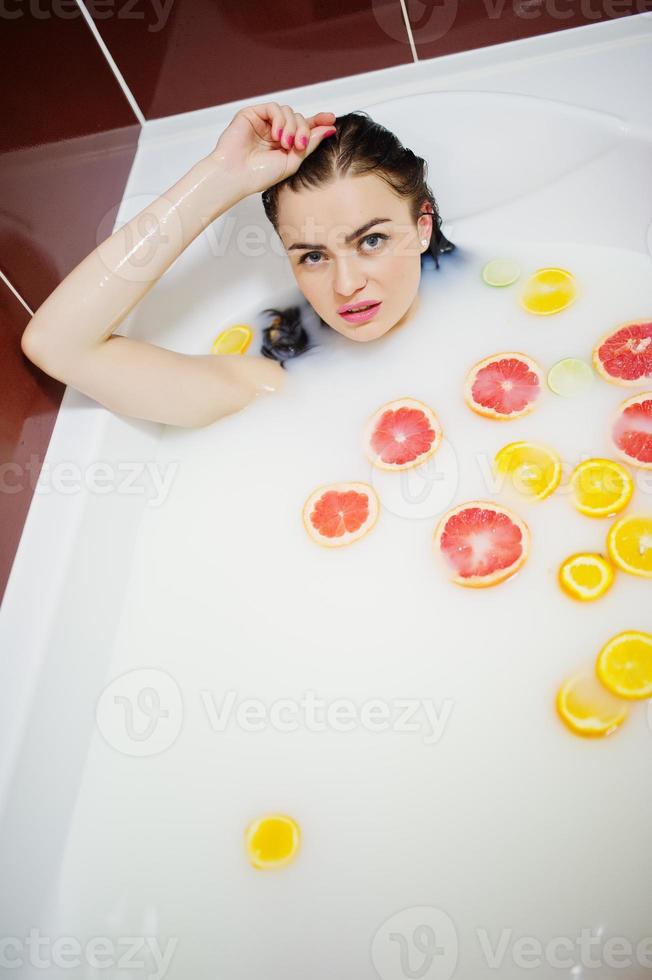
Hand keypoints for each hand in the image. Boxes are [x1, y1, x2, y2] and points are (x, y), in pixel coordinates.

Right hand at [208, 102, 336, 197]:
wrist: (236, 175)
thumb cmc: (259, 175)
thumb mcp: (292, 162)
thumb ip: (309, 145)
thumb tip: (328, 129)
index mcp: (284, 144)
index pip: (304, 128)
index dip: (318, 122)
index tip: (331, 120)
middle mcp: (275, 132)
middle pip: (299, 119)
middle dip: (303, 129)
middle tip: (298, 145)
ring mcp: (264, 122)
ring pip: (288, 112)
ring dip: (291, 126)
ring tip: (284, 143)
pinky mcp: (252, 114)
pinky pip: (274, 108)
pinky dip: (279, 119)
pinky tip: (276, 134)